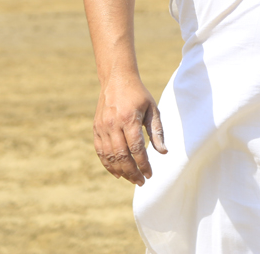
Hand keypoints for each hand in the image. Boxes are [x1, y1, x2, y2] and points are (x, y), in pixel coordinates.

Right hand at [93, 71, 166, 185]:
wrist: (116, 78)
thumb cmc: (138, 95)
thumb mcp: (152, 109)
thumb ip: (157, 132)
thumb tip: (163, 152)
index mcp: (129, 119)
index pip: (136, 148)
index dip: (143, 164)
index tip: (150, 174)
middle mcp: (113, 124)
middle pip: (122, 156)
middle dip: (132, 172)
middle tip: (141, 182)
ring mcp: (102, 127)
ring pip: (109, 156)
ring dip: (121, 171)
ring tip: (132, 179)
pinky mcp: (96, 128)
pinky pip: (100, 151)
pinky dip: (108, 164)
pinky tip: (117, 173)